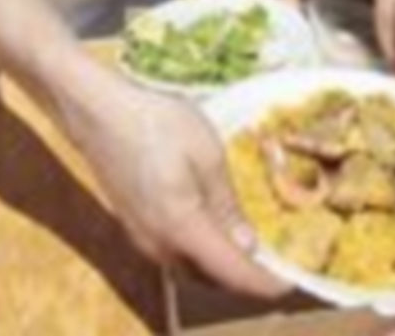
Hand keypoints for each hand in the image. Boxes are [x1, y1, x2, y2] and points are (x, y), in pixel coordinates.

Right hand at [63, 72, 286, 296]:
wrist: (101, 112)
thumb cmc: (158, 123)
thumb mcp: (207, 154)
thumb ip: (227, 204)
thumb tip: (247, 245)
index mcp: (182, 228)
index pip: (232, 273)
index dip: (264, 282)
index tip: (292, 281)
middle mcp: (159, 245)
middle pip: (211, 279)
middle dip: (246, 277)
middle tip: (278, 261)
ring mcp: (142, 239)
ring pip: (191, 269)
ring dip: (223, 266)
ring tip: (252, 247)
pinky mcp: (134, 227)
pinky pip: (175, 254)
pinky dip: (202, 253)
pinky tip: (216, 230)